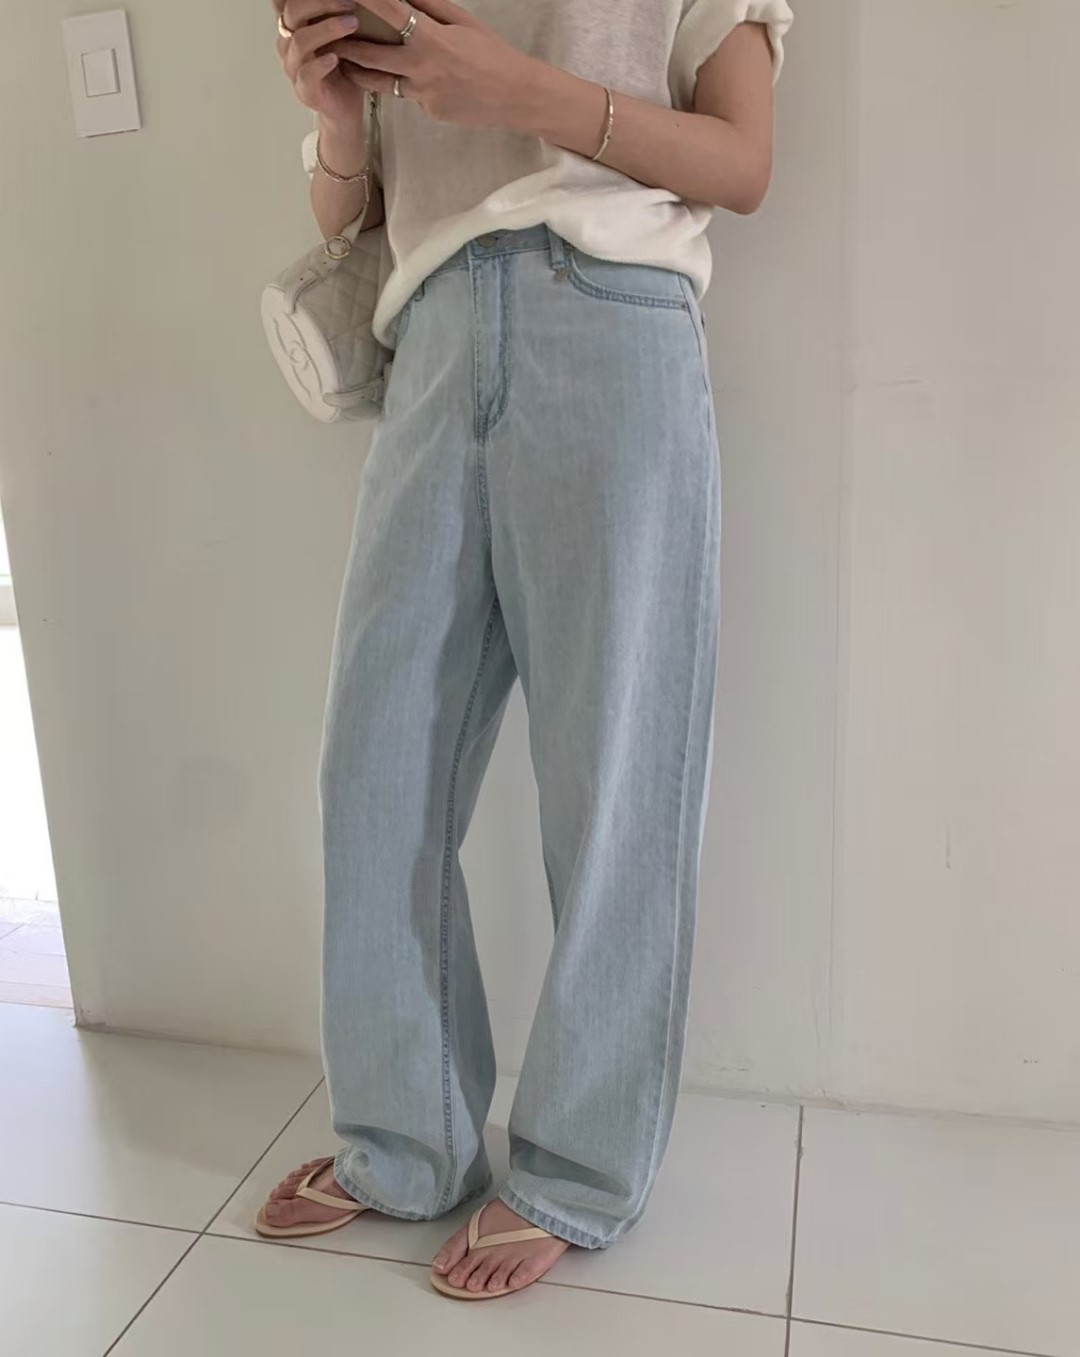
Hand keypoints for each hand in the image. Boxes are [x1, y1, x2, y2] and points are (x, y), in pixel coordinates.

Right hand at [274, 0, 369, 127]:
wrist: (346, 107)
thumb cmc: (344, 66)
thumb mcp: (338, 32)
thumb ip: (333, 13)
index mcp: (294, 26)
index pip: (288, 0)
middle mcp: (289, 43)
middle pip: (293, 12)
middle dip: (322, 3)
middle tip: (350, 3)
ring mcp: (294, 67)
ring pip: (300, 41)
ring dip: (328, 29)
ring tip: (352, 24)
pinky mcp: (304, 90)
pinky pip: (306, 74)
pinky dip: (321, 64)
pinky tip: (336, 58)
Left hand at [328, 0, 539, 128]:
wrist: (515, 96)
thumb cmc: (492, 53)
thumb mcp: (463, 22)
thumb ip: (430, 7)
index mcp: (432, 41)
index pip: (390, 14)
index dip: (367, 1)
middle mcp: (423, 70)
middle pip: (372, 59)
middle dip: (347, 49)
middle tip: (328, 39)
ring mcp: (424, 95)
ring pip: (385, 83)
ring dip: (363, 73)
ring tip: (346, 63)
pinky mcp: (429, 112)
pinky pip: (410, 96)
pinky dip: (407, 85)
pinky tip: (414, 79)